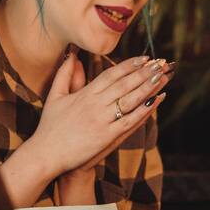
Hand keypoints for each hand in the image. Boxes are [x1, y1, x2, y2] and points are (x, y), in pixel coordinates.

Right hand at [25, 51, 169, 178]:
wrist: (46, 154)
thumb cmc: (50, 127)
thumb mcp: (54, 96)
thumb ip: (65, 74)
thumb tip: (72, 55)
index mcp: (85, 93)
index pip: (111, 74)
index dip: (129, 65)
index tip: (144, 58)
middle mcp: (95, 104)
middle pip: (124, 83)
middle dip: (144, 72)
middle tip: (161, 62)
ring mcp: (101, 120)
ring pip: (130, 99)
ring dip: (148, 86)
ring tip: (163, 75)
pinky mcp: (106, 136)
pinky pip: (130, 120)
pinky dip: (145, 110)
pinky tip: (156, 100)